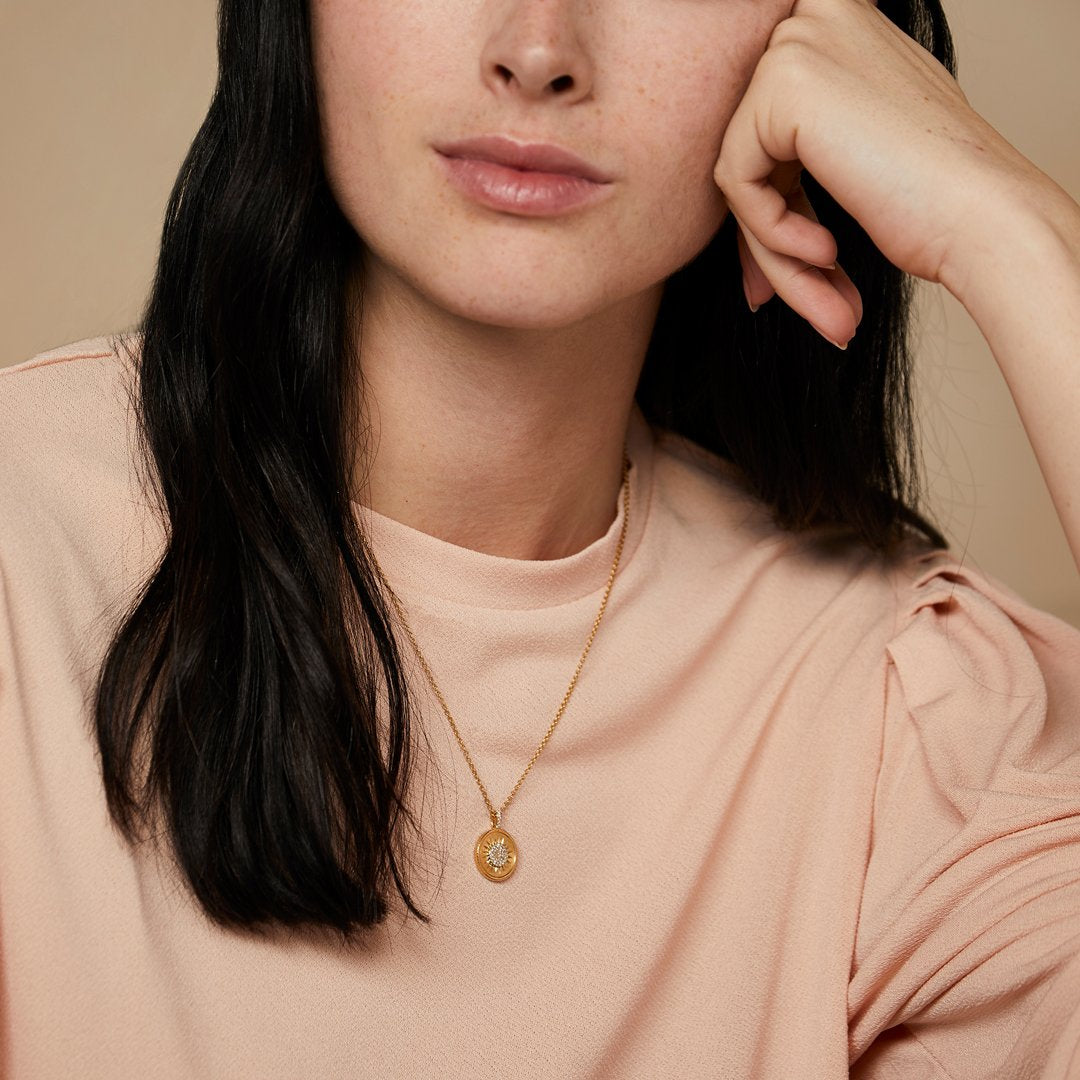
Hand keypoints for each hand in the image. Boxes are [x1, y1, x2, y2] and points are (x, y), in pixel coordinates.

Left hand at [714, 0, 1032, 348]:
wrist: (984, 216)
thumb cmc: (938, 197)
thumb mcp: (856, 160)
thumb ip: (799, 159)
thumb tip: (752, 199)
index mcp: (836, 27)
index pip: (771, 134)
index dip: (777, 213)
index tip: (802, 273)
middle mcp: (812, 19)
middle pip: (751, 154)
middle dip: (772, 241)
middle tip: (815, 303)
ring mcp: (796, 46)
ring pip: (740, 174)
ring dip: (776, 252)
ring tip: (828, 302)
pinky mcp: (780, 86)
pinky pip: (736, 181)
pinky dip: (771, 234)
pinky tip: (827, 253)